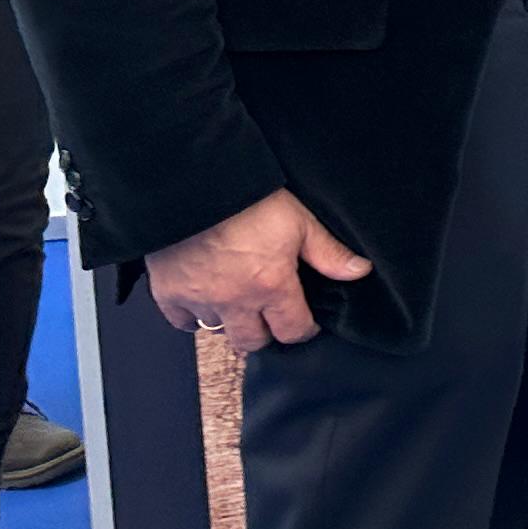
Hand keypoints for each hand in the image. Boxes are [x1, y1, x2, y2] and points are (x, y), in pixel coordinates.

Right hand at [146, 189, 370, 351]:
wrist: (196, 186)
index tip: (304, 321)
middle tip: (270, 317)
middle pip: (252, 342)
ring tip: (239, 305)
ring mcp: (199, 300)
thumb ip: (328, 252)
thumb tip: (359, 271)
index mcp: (271, 287)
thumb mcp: (300, 221)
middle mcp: (234, 302)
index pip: (292, 331)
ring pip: (217, 331)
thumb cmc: (250, 201)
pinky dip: (193, 317)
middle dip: (266, 333)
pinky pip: (182, 321)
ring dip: (230, 323)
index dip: (303, 329)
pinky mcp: (168, 293)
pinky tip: (204, 302)